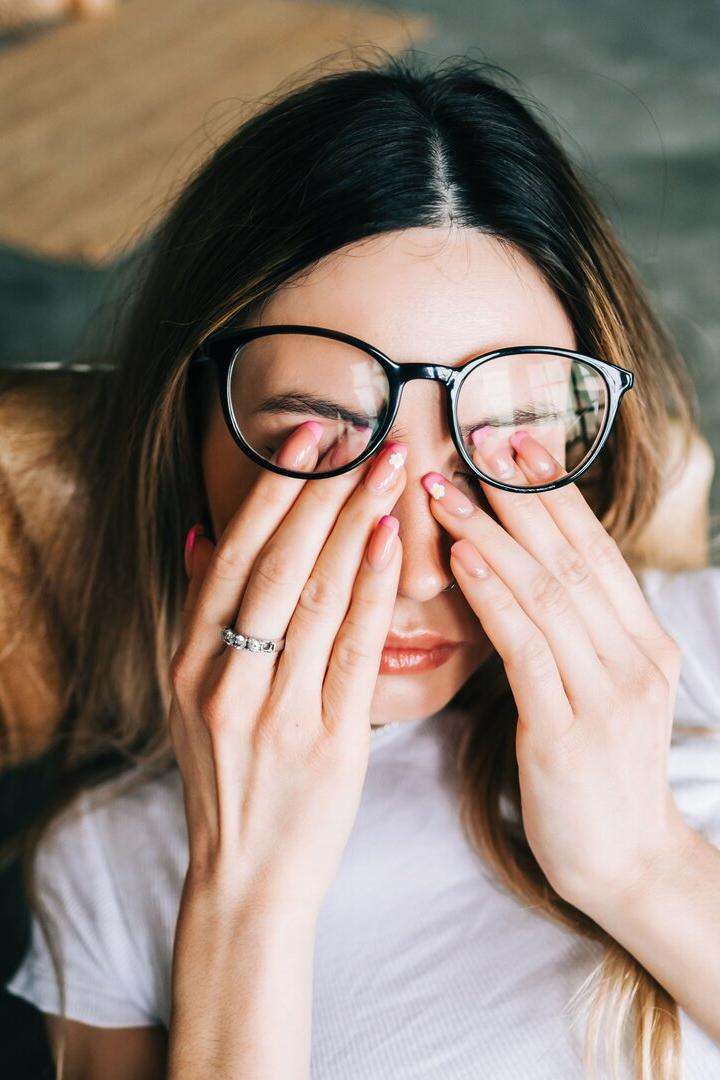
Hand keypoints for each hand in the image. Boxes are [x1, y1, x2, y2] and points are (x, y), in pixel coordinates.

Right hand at [168, 422, 404, 915]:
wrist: (248, 876)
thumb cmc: (232, 777)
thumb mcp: (194, 696)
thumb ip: (200, 616)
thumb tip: (201, 535)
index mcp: (189, 662)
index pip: (232, 555)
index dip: (272, 490)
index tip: (308, 435)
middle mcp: (223, 679)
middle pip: (275, 564)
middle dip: (320, 491)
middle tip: (362, 433)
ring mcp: (273, 711)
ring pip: (314, 596)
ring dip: (354, 522)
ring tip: (389, 467)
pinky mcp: (325, 741)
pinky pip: (351, 650)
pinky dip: (370, 590)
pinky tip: (391, 541)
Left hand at [421, 429, 687, 912]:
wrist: (625, 863)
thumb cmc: (596, 772)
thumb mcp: (598, 691)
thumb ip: (574, 633)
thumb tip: (526, 571)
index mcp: (643, 642)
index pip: (594, 550)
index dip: (554, 494)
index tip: (514, 443)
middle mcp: (634, 657)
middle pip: (571, 556)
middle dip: (520, 494)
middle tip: (475, 439)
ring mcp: (606, 694)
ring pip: (546, 592)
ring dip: (491, 534)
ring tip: (445, 489)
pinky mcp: (568, 732)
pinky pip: (526, 649)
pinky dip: (493, 597)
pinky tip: (461, 560)